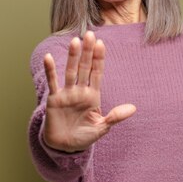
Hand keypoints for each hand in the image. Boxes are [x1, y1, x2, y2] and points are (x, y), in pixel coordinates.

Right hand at [42, 31, 135, 152]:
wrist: (64, 147)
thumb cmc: (83, 137)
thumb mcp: (102, 128)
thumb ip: (115, 117)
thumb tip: (133, 108)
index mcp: (93, 96)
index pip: (97, 73)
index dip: (99, 58)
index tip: (101, 43)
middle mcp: (80, 91)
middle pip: (85, 67)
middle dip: (88, 52)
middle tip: (90, 34)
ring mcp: (67, 94)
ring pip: (71, 71)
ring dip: (73, 57)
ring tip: (75, 41)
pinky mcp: (54, 100)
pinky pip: (53, 82)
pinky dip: (50, 70)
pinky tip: (49, 57)